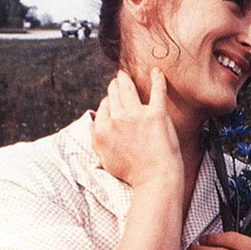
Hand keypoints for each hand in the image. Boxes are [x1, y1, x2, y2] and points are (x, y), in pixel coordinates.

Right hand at [92, 69, 182, 188]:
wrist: (155, 179)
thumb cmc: (132, 173)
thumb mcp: (105, 158)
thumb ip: (97, 139)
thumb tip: (94, 126)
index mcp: (102, 130)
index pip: (104, 107)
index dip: (109, 101)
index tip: (113, 98)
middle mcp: (115, 119)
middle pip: (114, 95)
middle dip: (114, 86)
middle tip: (118, 79)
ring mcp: (136, 115)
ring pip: (128, 90)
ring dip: (125, 80)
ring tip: (125, 75)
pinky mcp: (156, 114)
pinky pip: (156, 91)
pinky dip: (157, 79)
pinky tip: (156, 71)